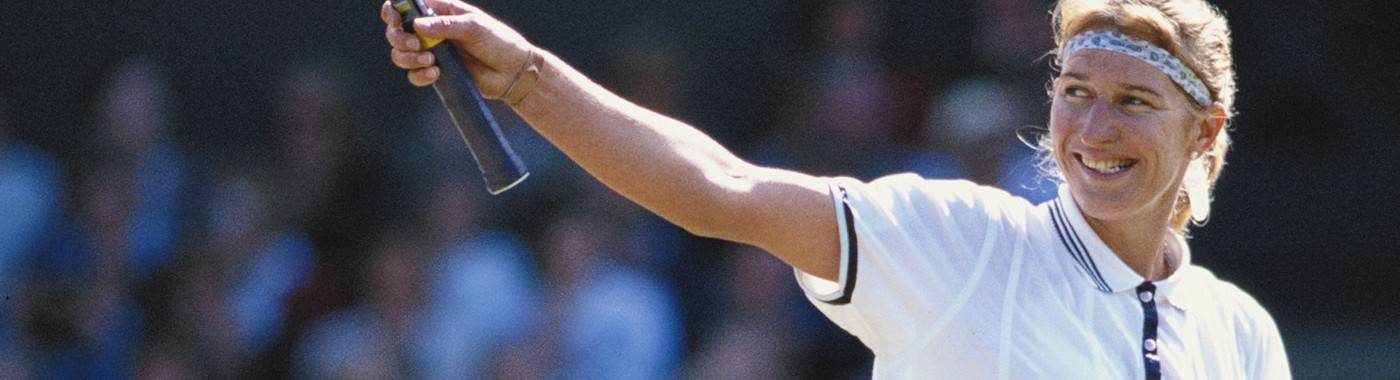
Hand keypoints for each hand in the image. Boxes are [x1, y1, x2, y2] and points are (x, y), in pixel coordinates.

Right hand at [381, 0, 535, 98]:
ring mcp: (433, 52)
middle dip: (399, 38)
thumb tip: (416, 25)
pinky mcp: (438, 72)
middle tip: (418, 45)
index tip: (396, 20)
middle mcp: (432, 30)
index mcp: (440, 11)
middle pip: (396, 31)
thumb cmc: (499, 42)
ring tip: (431, 61)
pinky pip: (414, 75)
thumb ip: (446, 25)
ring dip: (407, 58)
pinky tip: (435, 74)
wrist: (514, 73)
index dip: (394, 10)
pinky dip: (419, 75)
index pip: (407, 5)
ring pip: (401, 54)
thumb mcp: (475, 28)